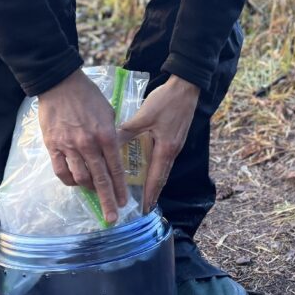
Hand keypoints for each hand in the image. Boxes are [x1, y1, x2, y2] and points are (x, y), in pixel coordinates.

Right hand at [38, 70, 126, 222]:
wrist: (60, 84)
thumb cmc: (89, 96)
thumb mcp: (109, 113)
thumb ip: (113, 135)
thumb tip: (115, 153)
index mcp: (106, 136)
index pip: (115, 169)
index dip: (120, 188)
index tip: (124, 203)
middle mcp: (89, 145)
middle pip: (99, 180)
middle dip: (108, 201)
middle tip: (112, 217)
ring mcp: (69, 147)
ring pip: (81, 178)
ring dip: (89, 190)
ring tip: (94, 196)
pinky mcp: (53, 146)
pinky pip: (61, 171)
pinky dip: (69, 180)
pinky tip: (75, 183)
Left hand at [118, 75, 200, 212]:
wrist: (185, 87)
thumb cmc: (166, 101)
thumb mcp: (143, 116)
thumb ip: (126, 131)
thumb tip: (109, 145)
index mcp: (165, 149)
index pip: (156, 177)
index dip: (150, 193)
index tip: (144, 208)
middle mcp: (172, 151)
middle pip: (162, 177)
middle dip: (153, 192)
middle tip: (144, 206)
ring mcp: (175, 145)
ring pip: (164, 169)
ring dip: (155, 182)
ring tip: (146, 193)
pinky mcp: (175, 138)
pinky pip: (164, 160)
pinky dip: (157, 169)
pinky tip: (149, 169)